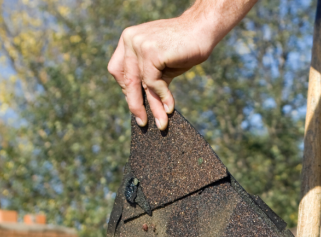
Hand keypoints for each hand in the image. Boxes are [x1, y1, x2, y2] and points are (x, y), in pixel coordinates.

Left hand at [107, 0, 258, 129]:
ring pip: (140, 84)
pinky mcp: (151, 52)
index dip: (126, 89)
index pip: (118, 71)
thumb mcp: (161, 65)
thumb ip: (149, 79)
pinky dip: (162, 97)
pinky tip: (170, 107)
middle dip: (135, 104)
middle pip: (126, 79)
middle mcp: (130, 39)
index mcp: (128, 40)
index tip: (137, 104)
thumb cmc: (183, 48)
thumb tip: (143, 107)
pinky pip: (152, 82)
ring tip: (161, 123)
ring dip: (152, 106)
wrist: (202, 30)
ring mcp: (139, 44)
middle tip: (142, 122)